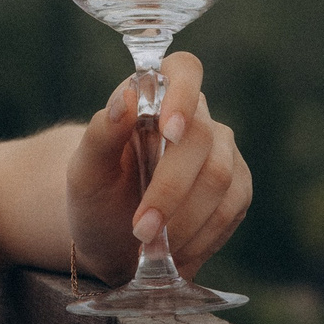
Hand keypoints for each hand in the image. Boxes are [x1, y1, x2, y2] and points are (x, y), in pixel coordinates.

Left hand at [66, 51, 251, 279]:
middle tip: (141, 230)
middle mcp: (196, 117)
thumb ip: (100, 134)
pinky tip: (175, 253)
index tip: (168, 130)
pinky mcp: (238, 189)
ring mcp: (223, 152)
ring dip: (185, 221)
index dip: (182, 95)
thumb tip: (124, 98)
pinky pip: (231, 210)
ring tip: (151, 250)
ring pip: (221, 179)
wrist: (112, 239)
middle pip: (201, 139)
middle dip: (170, 191)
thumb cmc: (96, 197)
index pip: (183, 70)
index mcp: (154, 97)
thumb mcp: (85, 172)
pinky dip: (201, 237)